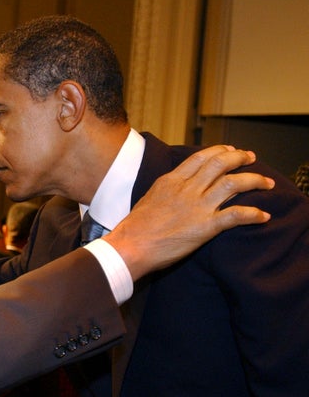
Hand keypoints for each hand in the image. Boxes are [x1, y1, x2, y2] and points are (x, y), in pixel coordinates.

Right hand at [104, 145, 273, 279]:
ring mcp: (197, 207)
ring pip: (233, 184)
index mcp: (171, 181)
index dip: (220, 151)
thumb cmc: (134, 227)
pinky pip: (236, 215)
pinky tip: (263, 216)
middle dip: (240, 158)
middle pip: (220, 164)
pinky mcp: (206, 227)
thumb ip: (166, 190)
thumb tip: (176, 189)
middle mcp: (187, 189)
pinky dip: (254, 214)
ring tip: (266, 183)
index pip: (200, 157)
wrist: (130, 246)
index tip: (230, 150)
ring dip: (254, 181)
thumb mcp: (149, 198)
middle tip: (251, 158)